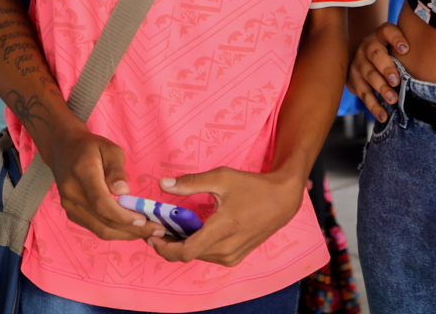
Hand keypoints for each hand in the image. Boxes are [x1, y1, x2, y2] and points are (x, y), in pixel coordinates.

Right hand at [41, 127, 159, 241]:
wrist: (64, 149)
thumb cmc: (92, 147)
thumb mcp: (110, 148)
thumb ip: (117, 170)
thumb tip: (124, 192)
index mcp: (83, 173)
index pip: (101, 202)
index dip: (122, 215)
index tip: (144, 220)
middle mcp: (72, 193)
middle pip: (102, 221)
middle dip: (131, 229)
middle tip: (156, 230)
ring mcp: (69, 206)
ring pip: (99, 229)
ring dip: (125, 235)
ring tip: (149, 232)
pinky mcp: (72, 213)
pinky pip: (95, 228)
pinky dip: (115, 231)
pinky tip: (132, 229)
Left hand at [147, 167, 305, 266]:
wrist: (282, 200)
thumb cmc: (253, 187)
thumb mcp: (222, 178)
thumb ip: (191, 182)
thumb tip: (163, 184)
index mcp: (221, 230)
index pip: (184, 252)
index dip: (164, 247)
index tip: (153, 234)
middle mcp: (226, 249)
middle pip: (187, 255)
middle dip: (169, 243)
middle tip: (158, 227)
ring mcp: (231, 256)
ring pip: (197, 256)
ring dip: (182, 245)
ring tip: (173, 228)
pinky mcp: (235, 258)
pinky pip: (208, 256)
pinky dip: (196, 247)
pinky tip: (192, 232)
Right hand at [346, 22, 408, 121]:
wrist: (364, 56)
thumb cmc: (389, 51)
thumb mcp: (396, 44)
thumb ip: (409, 48)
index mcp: (380, 35)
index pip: (387, 31)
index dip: (396, 38)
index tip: (406, 49)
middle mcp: (367, 46)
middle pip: (376, 55)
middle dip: (386, 68)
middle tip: (396, 81)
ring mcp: (358, 63)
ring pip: (369, 75)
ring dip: (381, 88)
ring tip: (393, 99)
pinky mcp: (353, 80)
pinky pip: (364, 94)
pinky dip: (374, 106)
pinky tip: (383, 115)